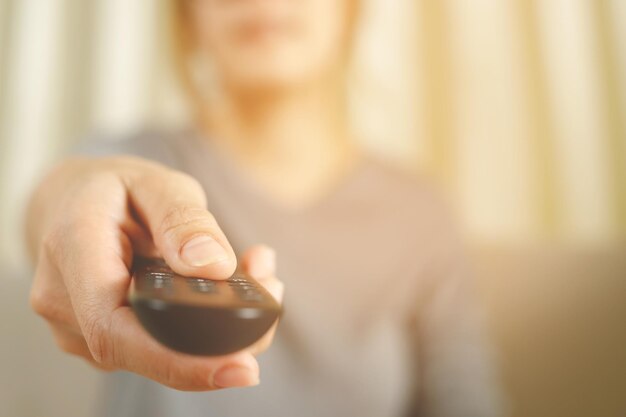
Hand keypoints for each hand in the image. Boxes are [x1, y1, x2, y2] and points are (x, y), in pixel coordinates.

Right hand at [27, 156, 283, 389]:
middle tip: (271, 294)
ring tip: (258, 276)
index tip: (242, 366)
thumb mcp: (152, 182)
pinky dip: (200, 327)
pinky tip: (228, 289)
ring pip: (156, 353)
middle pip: (144, 352)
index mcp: (72, 252)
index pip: (115, 330)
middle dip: (221, 342)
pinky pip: (154, 346)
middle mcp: (65, 303)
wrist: (72, 203)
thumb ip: (182, 218)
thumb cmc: (113, 189)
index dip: (179, 360)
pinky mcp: (103, 338)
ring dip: (217, 331)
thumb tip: (212, 266)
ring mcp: (79, 329)